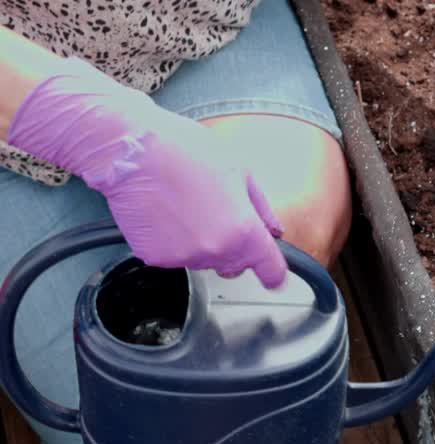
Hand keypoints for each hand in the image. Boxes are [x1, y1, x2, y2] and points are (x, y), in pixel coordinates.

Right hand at [6, 57, 287, 286]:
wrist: (131, 150)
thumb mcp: (240, 171)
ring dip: (202, 244)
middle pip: (235, 266)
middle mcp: (216, 251)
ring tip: (187, 207)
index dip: (274, 272)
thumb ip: (262, 208)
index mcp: (243, 231)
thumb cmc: (186, 151)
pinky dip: (173, 243)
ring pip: (204, 261)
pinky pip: (174, 257)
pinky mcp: (155, 258)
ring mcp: (184, 257)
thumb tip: (274, 231)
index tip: (273, 275)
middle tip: (217, 215)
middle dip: (234, 249)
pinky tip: (166, 215)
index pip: (271, 271)